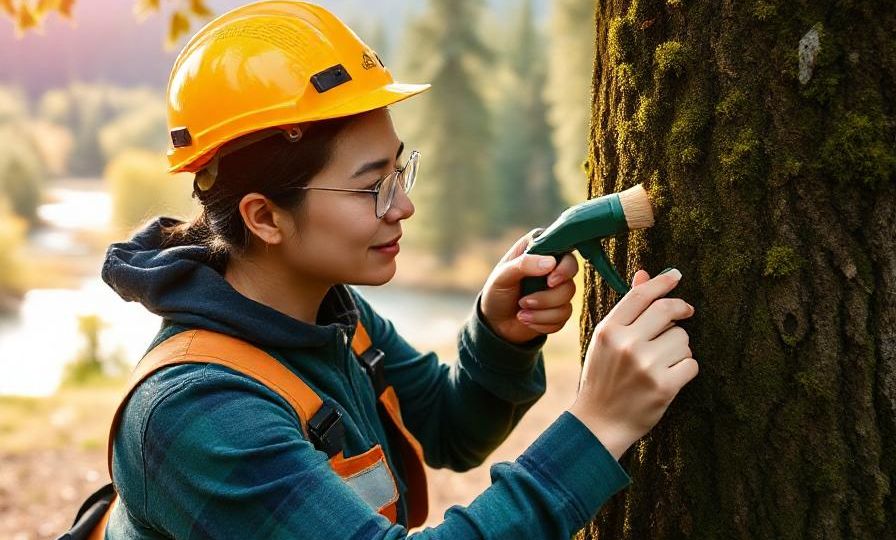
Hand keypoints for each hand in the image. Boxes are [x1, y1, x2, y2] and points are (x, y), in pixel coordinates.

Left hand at [480, 229, 578, 344]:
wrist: (496, 323)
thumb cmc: (497, 292)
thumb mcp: (502, 276)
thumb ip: (524, 264)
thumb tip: (550, 263)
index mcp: (539, 249)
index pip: (564, 247)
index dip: (563, 266)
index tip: (550, 281)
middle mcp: (553, 265)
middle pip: (571, 273)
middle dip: (550, 294)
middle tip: (527, 301)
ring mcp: (559, 287)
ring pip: (567, 298)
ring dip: (541, 310)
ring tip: (521, 311)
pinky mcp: (561, 308)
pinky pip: (563, 316)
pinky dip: (542, 321)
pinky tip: (526, 319)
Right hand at [568, 268, 697, 459]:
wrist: (599, 423)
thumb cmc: (604, 378)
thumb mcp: (606, 341)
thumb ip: (627, 309)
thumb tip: (644, 274)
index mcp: (608, 331)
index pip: (640, 296)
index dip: (662, 283)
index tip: (676, 276)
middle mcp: (626, 345)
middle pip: (666, 310)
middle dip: (680, 310)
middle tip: (685, 313)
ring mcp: (645, 366)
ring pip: (682, 339)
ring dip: (679, 347)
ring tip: (662, 361)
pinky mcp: (664, 386)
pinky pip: (691, 364)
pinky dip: (685, 369)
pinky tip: (669, 377)